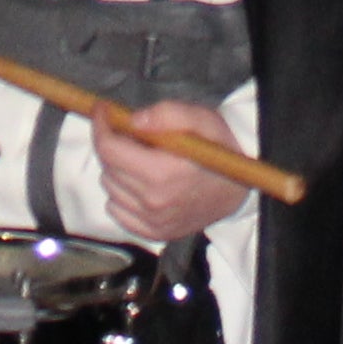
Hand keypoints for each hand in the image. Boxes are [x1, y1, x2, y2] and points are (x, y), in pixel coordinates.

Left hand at [92, 99, 253, 244]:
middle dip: (113, 144)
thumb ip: (167, 114)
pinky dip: (121, 195)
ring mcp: (153, 221)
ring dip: (117, 169)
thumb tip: (132, 121)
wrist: (242, 189)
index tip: (103, 111)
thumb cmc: (220, 149)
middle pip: (108, 168)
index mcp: (163, 172)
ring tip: (140, 158)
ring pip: (110, 189)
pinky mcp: (155, 232)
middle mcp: (153, 201)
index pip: (109, 150)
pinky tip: (139, 183)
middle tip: (132, 133)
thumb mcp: (201, 119)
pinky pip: (117, 212)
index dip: (101, 126)